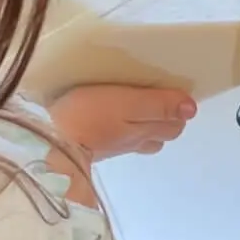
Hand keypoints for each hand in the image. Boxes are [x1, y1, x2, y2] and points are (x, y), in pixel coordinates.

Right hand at [49, 84, 196, 160]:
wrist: (48, 144)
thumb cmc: (88, 116)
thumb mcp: (127, 103)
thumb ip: (159, 105)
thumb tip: (191, 109)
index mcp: (145, 130)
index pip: (174, 125)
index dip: (177, 110)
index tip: (171, 91)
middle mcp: (134, 142)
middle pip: (161, 134)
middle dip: (165, 119)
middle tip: (157, 96)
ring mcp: (114, 147)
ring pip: (142, 139)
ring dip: (145, 125)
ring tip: (136, 107)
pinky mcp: (93, 148)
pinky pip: (118, 139)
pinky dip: (122, 130)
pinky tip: (111, 119)